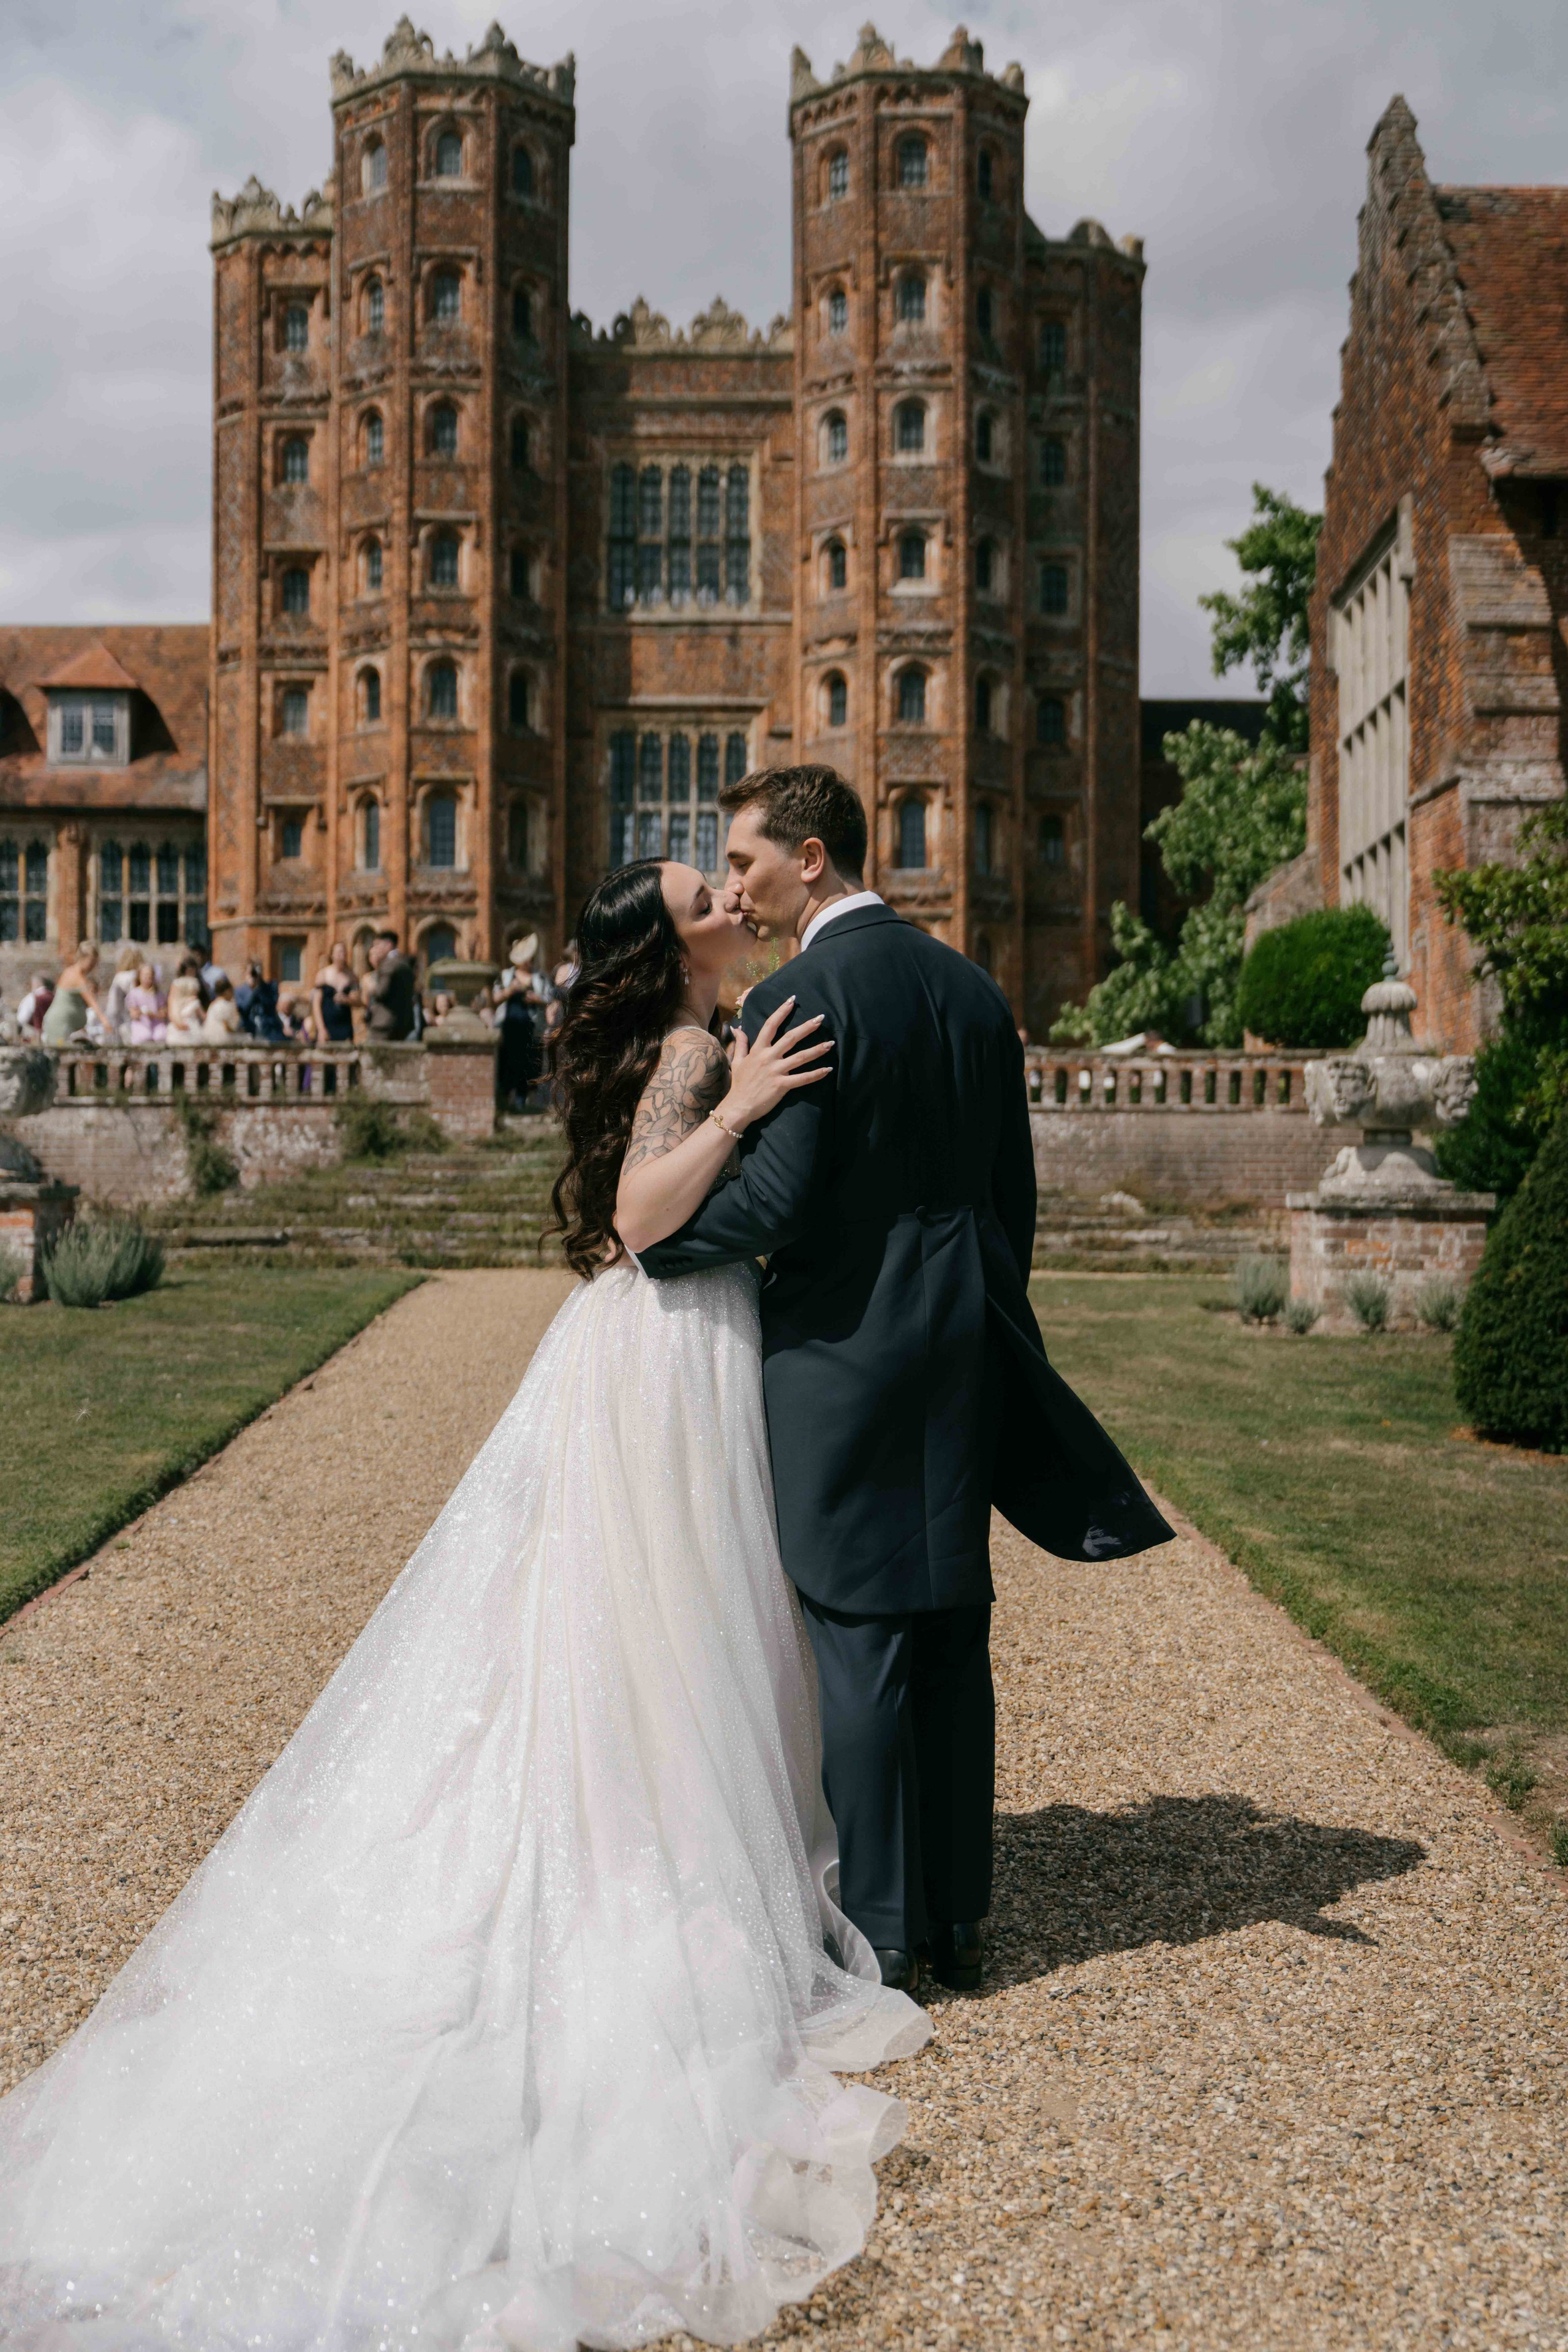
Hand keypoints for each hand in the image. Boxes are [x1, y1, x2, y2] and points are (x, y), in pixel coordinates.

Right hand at [721, 996, 831, 1130]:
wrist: (739, 1106)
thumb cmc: (739, 1084)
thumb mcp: (737, 1060)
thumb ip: (741, 1043)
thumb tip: (738, 1028)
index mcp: (758, 1050)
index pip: (770, 1025)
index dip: (782, 1011)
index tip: (792, 1000)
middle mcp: (768, 1057)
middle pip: (790, 1038)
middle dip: (807, 1027)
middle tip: (821, 1018)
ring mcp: (776, 1071)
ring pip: (800, 1057)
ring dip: (817, 1049)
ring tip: (831, 1043)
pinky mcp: (782, 1086)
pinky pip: (802, 1079)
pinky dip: (816, 1074)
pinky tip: (828, 1069)